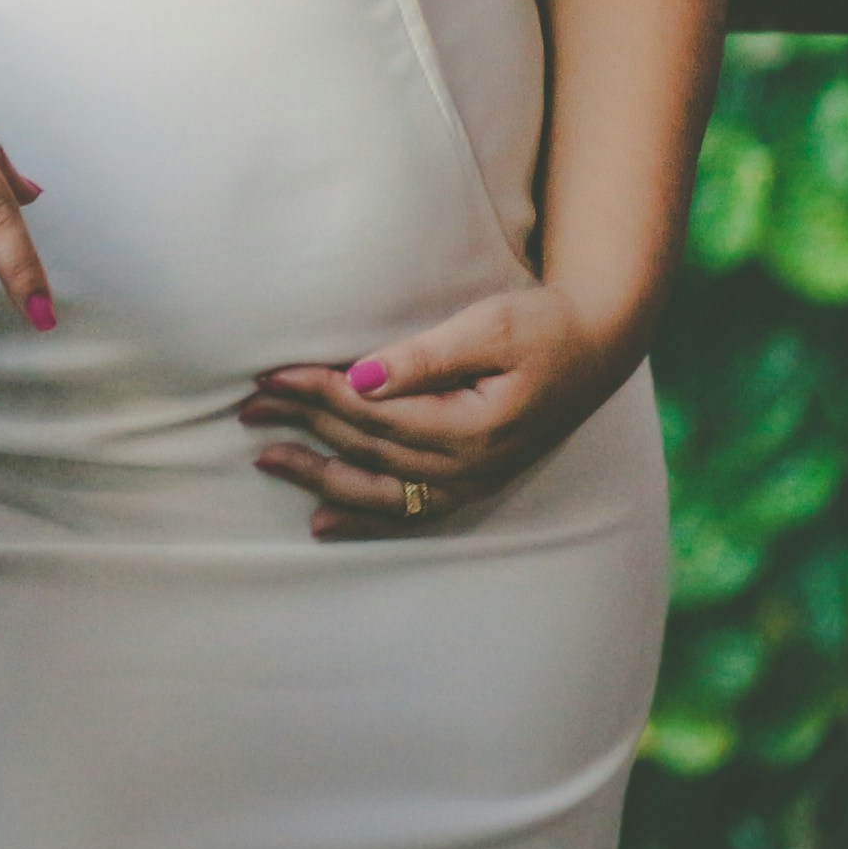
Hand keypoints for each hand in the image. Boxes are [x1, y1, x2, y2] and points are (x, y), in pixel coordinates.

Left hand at [244, 284, 627, 538]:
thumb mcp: (489, 327)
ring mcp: (470, 482)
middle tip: (248, 408)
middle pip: (366, 448)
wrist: (599, 347)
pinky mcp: (472, 484)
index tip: (269, 374)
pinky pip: (407, 512)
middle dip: (303, 426)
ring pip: (378, 489)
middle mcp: (467, 466)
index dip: (316, 392)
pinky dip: (363, 518)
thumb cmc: (544, 327)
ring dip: (318, 475)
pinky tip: (322, 521)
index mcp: (469, 426)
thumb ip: (424, 358)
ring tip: (265, 460)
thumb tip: (359, 378)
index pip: (371, 412)